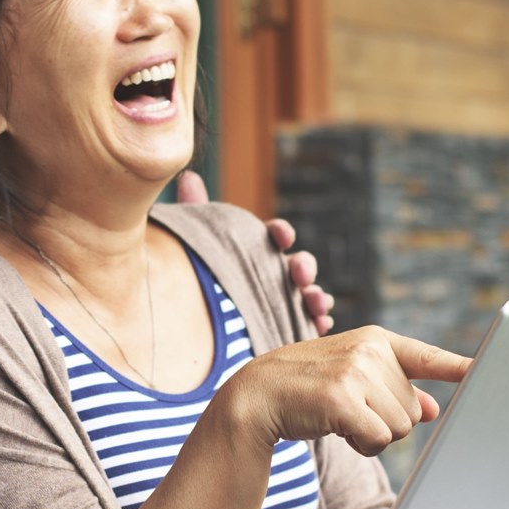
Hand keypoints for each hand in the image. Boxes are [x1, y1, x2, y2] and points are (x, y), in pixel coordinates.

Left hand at [176, 170, 336, 334]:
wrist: (196, 326)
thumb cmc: (203, 276)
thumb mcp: (198, 243)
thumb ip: (197, 212)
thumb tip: (188, 176)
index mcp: (260, 251)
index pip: (276, 236)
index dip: (281, 233)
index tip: (280, 233)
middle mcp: (278, 275)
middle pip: (299, 266)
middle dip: (304, 265)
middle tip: (299, 270)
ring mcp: (286, 304)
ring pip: (309, 296)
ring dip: (316, 295)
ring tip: (315, 300)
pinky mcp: (288, 331)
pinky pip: (310, 327)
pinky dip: (319, 323)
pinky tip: (319, 324)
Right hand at [218, 327, 470, 456]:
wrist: (257, 395)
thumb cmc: (308, 389)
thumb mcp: (353, 381)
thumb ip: (395, 391)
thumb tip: (432, 409)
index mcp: (376, 340)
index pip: (428, 357)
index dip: (461, 368)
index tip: (490, 371)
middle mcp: (369, 351)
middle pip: (413, 408)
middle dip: (385, 419)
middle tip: (349, 409)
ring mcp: (355, 372)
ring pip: (400, 426)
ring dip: (373, 434)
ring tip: (340, 417)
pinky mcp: (342, 398)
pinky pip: (379, 438)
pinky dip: (362, 443)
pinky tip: (337, 429)